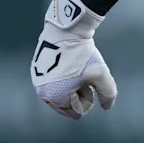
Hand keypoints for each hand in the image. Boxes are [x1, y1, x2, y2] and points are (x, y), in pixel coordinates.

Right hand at [30, 0, 116, 120]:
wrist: (66, 31)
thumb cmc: (84, 55)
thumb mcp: (101, 75)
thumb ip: (108, 94)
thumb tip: (107, 107)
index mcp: (57, 97)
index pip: (76, 111)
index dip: (88, 100)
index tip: (91, 87)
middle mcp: (43, 92)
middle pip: (64, 105)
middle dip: (77, 97)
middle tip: (86, 82)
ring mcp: (37, 81)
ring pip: (57, 94)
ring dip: (69, 89)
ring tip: (79, 75)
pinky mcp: (36, 70)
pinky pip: (50, 83)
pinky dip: (60, 80)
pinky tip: (69, 69)